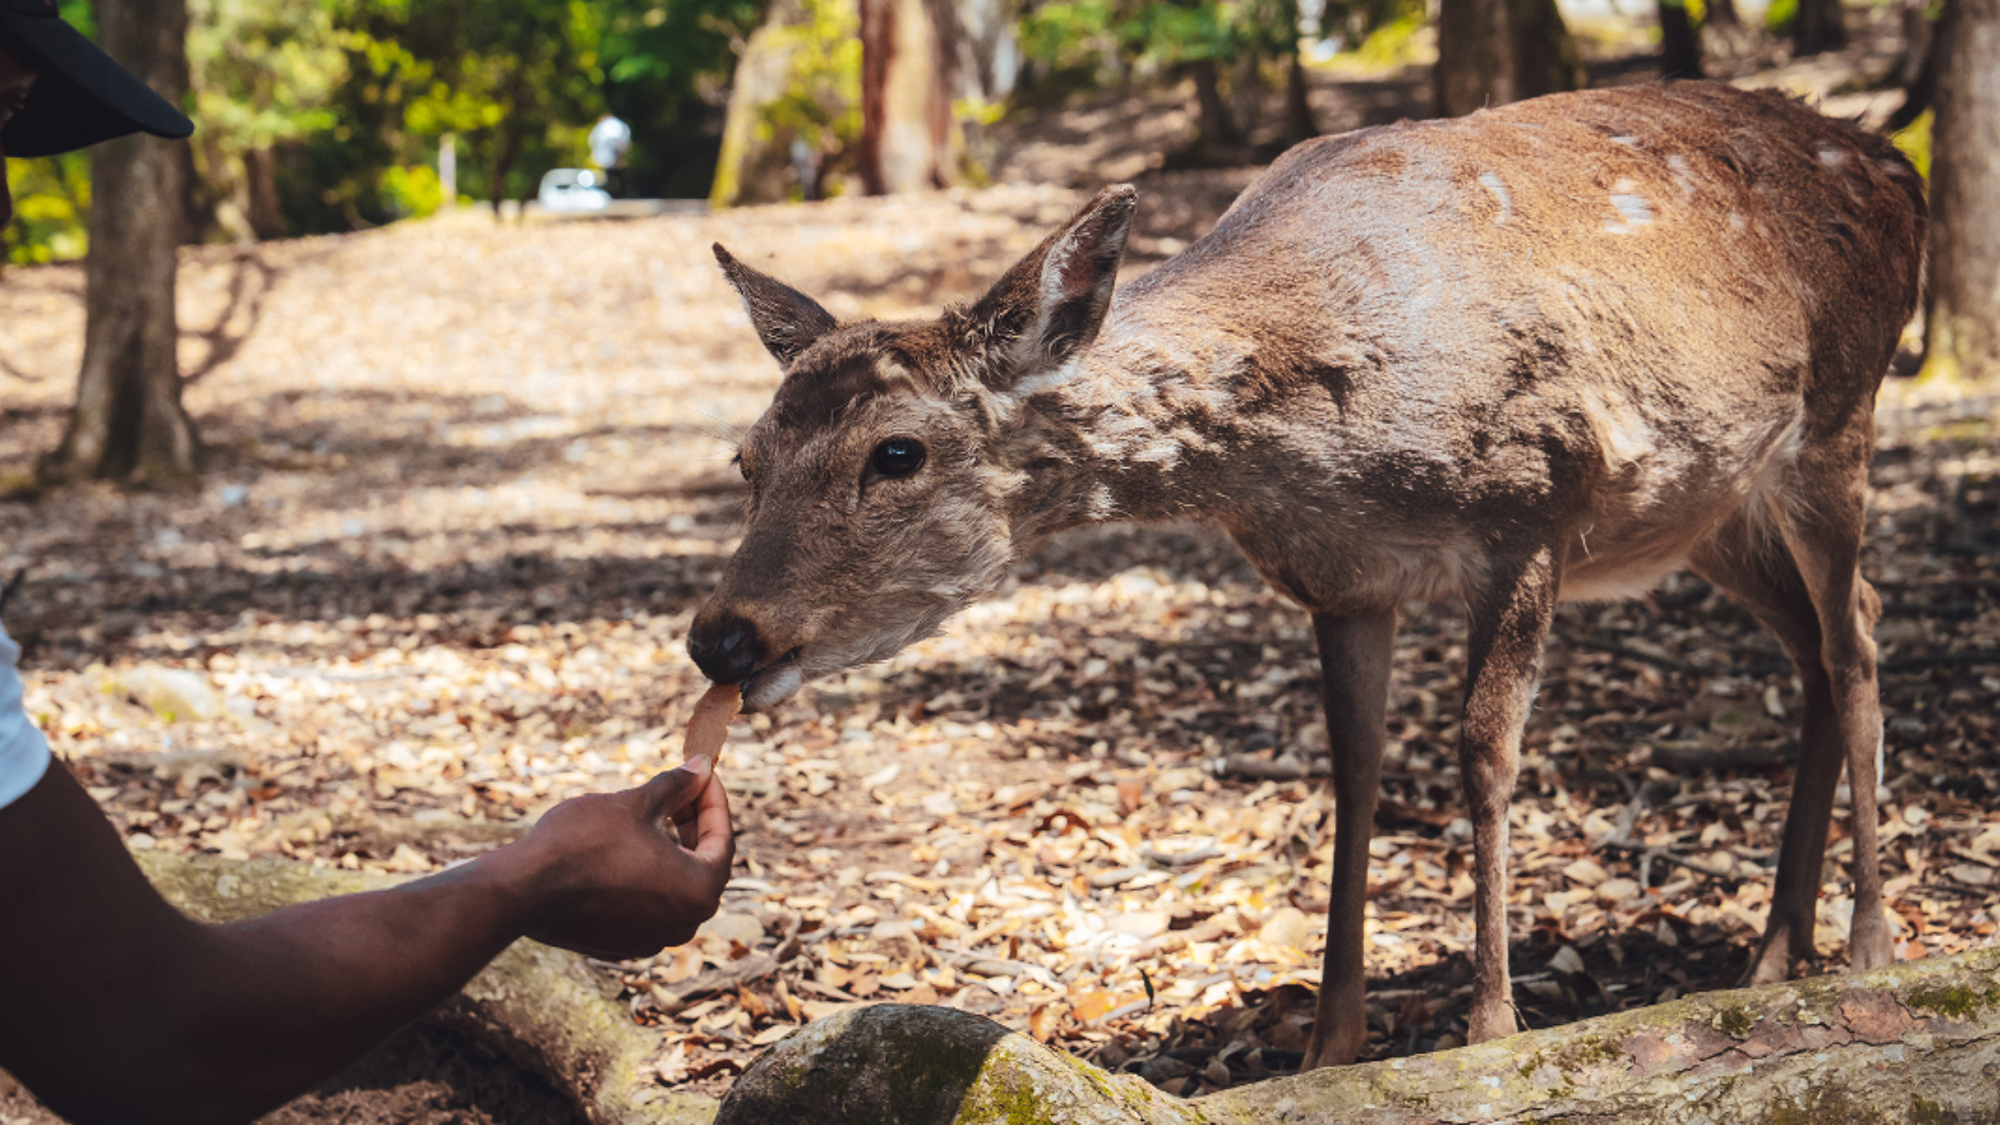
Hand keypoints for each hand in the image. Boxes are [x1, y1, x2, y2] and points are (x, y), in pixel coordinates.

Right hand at [503, 757, 734, 959]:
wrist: (522, 890)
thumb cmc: (583, 843)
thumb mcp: (636, 804)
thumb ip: (677, 786)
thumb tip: (702, 767)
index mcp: (700, 891)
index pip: (722, 839)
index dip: (713, 799)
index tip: (702, 773)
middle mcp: (685, 923)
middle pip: (702, 863)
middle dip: (693, 822)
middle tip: (681, 788)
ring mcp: (654, 939)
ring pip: (675, 884)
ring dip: (670, 848)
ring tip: (653, 813)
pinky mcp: (624, 944)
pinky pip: (649, 903)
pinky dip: (647, 874)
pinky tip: (628, 847)